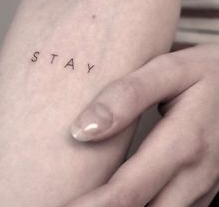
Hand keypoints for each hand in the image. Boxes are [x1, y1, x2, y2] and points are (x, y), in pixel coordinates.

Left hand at [65, 44, 218, 206]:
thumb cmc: (207, 72)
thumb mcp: (171, 71)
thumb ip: (129, 95)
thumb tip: (84, 128)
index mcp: (184, 143)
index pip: (127, 191)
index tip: (60, 206)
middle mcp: (196, 174)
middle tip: (63, 205)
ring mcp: (204, 185)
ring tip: (88, 201)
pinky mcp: (206, 186)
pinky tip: (122, 200)